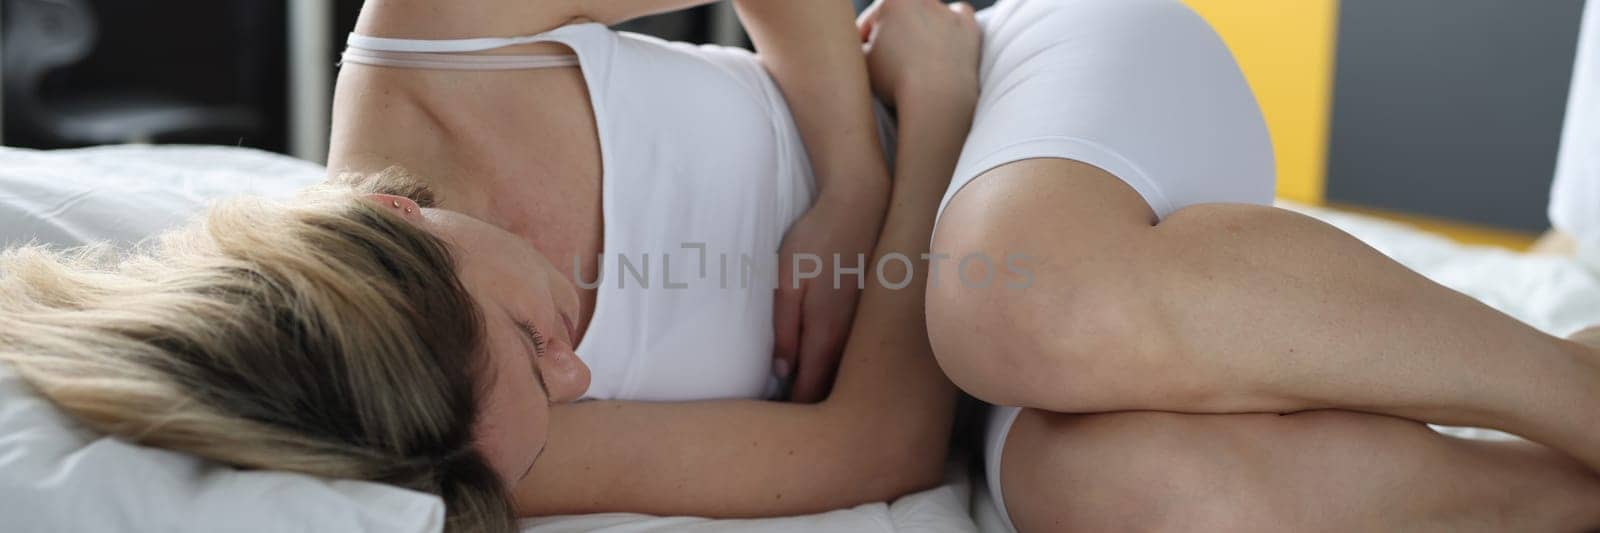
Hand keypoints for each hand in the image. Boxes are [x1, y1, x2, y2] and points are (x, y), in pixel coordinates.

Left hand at [774, 194, 882, 402]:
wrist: (861, 207)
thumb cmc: (816, 240)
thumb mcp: (787, 280)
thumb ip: (785, 328)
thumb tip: (782, 372)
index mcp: (826, 334)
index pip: (810, 391)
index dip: (792, 411)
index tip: (772, 423)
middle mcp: (851, 339)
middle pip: (830, 389)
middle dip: (810, 408)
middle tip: (785, 416)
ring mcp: (864, 328)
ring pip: (844, 374)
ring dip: (827, 388)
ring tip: (802, 398)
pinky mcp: (869, 317)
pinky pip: (853, 356)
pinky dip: (840, 369)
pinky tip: (824, 365)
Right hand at [857, 0, 981, 108]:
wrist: (937, 97)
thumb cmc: (895, 80)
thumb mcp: (863, 61)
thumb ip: (861, 47)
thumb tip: (866, 45)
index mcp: (893, 1)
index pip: (870, 21)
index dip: (862, 41)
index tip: (861, 57)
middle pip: (900, 17)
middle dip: (892, 33)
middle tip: (886, 59)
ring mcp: (949, 13)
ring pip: (931, 14)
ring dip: (922, 27)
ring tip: (915, 53)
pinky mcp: (970, 29)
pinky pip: (960, 16)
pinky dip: (953, 25)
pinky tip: (946, 40)